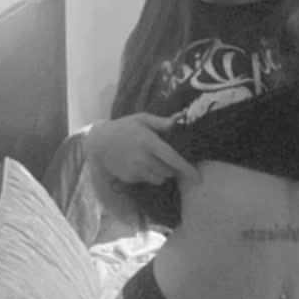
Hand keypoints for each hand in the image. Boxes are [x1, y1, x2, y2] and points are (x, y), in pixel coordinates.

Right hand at [86, 114, 200, 187]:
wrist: (99, 142)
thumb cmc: (124, 127)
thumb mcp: (141, 119)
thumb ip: (161, 122)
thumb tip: (180, 117)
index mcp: (149, 142)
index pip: (173, 158)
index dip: (187, 169)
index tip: (198, 178)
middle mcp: (143, 158)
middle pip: (168, 171)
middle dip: (172, 167)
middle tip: (164, 158)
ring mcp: (135, 169)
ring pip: (160, 178)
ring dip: (162, 173)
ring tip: (152, 160)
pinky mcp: (130, 178)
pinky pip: (147, 180)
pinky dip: (149, 175)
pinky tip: (139, 164)